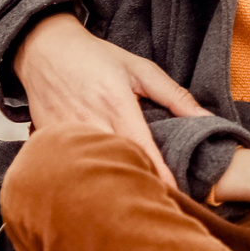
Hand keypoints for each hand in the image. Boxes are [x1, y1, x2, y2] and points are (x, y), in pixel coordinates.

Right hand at [11, 11, 201, 190]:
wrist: (42, 48)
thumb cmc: (95, 57)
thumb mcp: (139, 69)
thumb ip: (174, 96)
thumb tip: (207, 118)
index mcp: (116, 104)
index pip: (142, 149)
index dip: (158, 176)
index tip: (173, 196)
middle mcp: (90, 122)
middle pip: (117, 165)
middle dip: (136, 184)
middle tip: (156, 202)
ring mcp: (65, 133)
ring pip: (91, 170)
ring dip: (110, 184)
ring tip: (128, 200)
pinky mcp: (47, 140)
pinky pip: (67, 166)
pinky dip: (82, 176)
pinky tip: (95, 185)